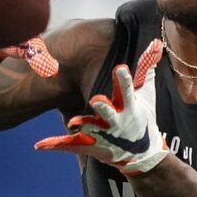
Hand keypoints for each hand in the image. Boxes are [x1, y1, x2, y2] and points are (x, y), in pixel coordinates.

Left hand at [32, 39, 166, 173]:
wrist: (141, 153)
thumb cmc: (142, 116)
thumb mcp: (146, 93)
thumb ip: (147, 67)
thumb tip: (157, 43)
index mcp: (129, 107)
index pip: (127, 91)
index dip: (124, 81)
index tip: (120, 69)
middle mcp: (116, 122)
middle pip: (109, 114)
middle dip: (103, 109)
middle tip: (96, 100)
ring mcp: (103, 136)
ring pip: (90, 130)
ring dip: (82, 126)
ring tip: (72, 123)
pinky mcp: (90, 146)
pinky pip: (70, 145)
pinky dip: (55, 145)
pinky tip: (40, 144)